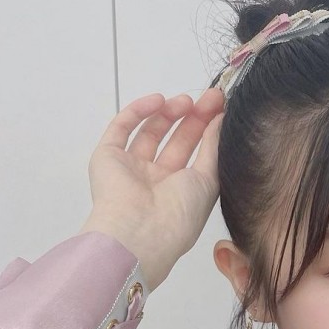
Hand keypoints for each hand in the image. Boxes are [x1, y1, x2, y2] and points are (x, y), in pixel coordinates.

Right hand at [79, 88, 224, 291]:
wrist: (141, 231)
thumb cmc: (180, 214)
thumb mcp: (208, 180)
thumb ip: (213, 147)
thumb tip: (220, 119)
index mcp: (180, 192)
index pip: (194, 155)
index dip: (207, 130)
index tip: (221, 107)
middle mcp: (155, 182)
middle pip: (175, 142)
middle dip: (192, 118)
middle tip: (209, 97)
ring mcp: (130, 169)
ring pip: (149, 133)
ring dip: (168, 114)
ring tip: (186, 100)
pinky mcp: (107, 158)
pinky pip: (121, 128)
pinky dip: (138, 111)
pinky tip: (158, 100)